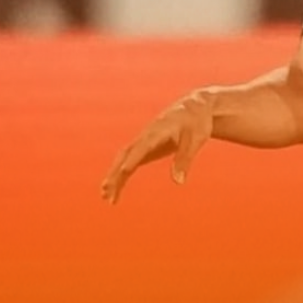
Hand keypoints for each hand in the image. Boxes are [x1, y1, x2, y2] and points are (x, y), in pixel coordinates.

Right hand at [100, 91, 214, 204]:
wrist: (195, 107)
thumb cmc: (197, 122)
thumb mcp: (196, 140)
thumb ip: (185, 159)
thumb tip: (178, 182)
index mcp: (158, 130)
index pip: (142, 147)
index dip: (133, 158)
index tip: (124, 172)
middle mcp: (146, 135)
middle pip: (126, 154)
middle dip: (116, 173)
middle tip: (107, 192)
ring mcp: (144, 140)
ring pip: (124, 158)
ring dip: (114, 175)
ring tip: (106, 196)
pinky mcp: (147, 146)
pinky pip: (130, 160)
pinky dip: (122, 173)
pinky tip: (116, 188)